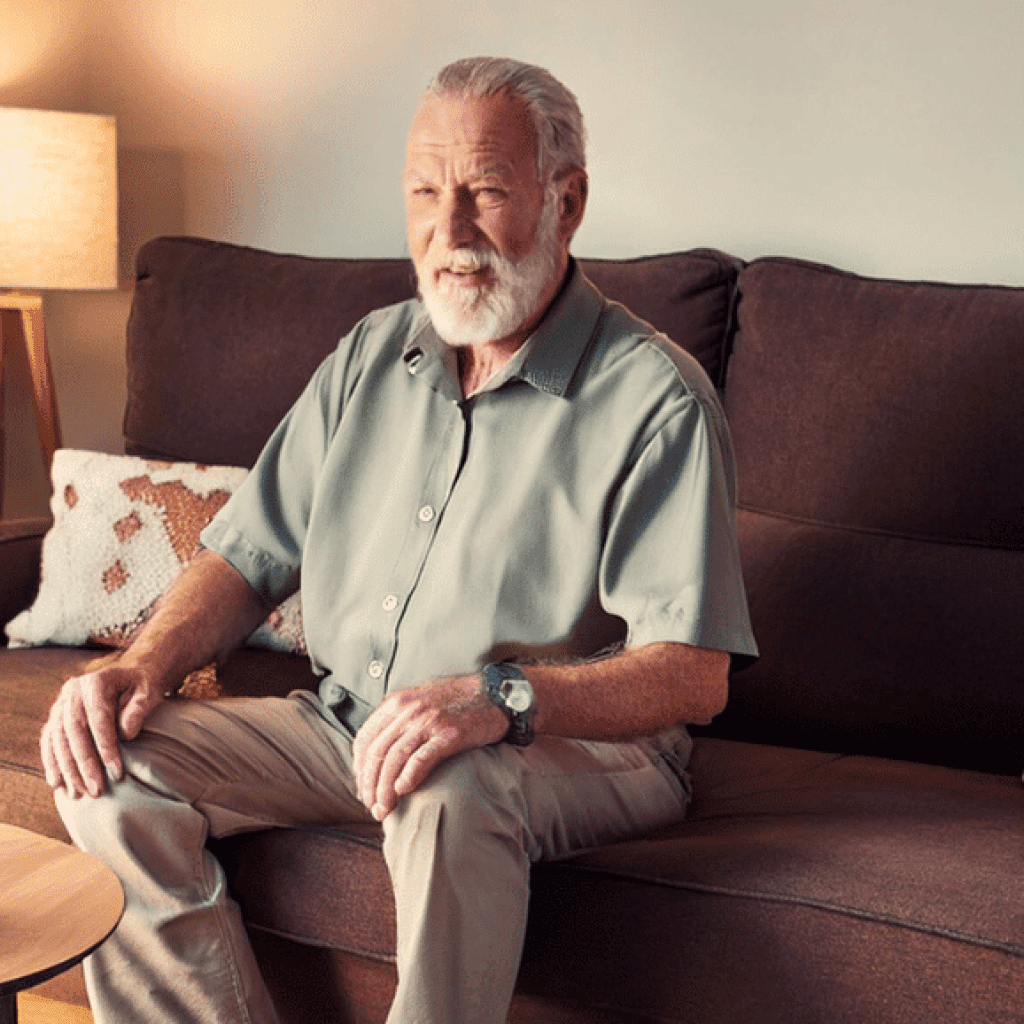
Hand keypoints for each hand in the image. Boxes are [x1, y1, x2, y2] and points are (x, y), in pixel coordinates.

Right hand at [40, 661, 163, 798]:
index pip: (98, 719)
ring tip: (79, 793)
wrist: (129, 681)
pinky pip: (49, 742)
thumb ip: (139, 709)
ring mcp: (60, 704)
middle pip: (74, 731)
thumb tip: (125, 733)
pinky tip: (58, 784)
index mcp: (96, 681)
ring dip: (67, 769)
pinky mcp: (55, 717)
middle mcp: (73, 691)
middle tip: (96, 790)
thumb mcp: (148, 693)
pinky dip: (52, 763)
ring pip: (58, 739)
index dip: (106, 747)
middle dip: (84, 764)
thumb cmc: (141, 689)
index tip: (116, 772)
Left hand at [352, 674, 508, 820]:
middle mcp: (408, 709)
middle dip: (369, 785)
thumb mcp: (420, 702)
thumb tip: (380, 754)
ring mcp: (428, 721)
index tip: (363, 789)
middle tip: (372, 807)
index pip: (364, 739)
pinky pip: (421, 758)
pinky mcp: (449, 734)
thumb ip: (399, 720)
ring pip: (394, 759)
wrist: (494, 695)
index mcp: (396, 702)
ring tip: (384, 809)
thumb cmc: (458, 702)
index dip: (359, 769)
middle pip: (377, 753)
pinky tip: (403, 792)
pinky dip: (408, 777)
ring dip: (384, 789)